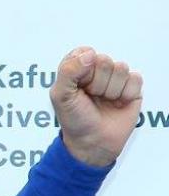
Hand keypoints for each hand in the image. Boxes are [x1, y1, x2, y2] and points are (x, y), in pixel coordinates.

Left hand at [50, 46, 142, 166]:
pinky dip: (126, 94)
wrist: (93, 143)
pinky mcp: (132, 87)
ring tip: (103, 102)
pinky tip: (118, 104)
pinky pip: (135, 79)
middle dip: (96, 83)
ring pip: (121, 68)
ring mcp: (115, 79)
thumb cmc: (74, 120)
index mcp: (77, 70)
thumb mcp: (60, 96)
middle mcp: (96, 72)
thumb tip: (89, 54)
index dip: (82, 69)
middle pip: (104, 60)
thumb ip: (68, 71)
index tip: (78, 86)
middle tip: (91, 98)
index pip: (83, 52)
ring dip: (110, 90)